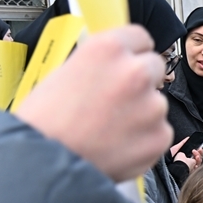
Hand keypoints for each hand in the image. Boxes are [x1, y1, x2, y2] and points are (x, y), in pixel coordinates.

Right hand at [16, 26, 170, 182]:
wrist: (43, 165)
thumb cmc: (45, 122)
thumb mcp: (65, 73)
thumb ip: (98, 65)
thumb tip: (115, 65)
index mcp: (108, 49)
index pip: (140, 37)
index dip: (133, 52)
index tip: (129, 61)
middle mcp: (135, 72)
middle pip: (154, 67)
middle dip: (141, 81)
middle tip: (117, 100)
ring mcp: (152, 105)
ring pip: (156, 103)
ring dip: (142, 113)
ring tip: (109, 129)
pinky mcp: (160, 135)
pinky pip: (159, 132)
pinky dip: (144, 139)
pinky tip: (118, 145)